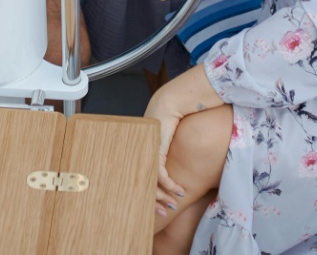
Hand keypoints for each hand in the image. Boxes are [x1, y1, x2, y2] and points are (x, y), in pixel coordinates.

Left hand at [144, 87, 187, 208]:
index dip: (148, 195)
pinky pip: (159, 173)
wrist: (172, 102)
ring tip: (173, 204)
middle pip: (141, 185)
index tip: (158, 206)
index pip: (138, 180)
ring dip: (163, 196)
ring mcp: (145, 152)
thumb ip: (162, 154)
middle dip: (154, 202)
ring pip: (150, 183)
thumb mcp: (164, 140)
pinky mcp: (154, 150)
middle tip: (164, 213)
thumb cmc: (170, 118)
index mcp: (138, 152)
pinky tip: (178, 189)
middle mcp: (139, 153)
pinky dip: (169, 184)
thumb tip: (165, 171)